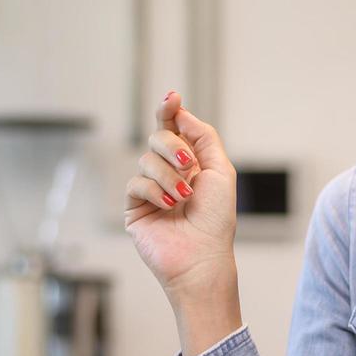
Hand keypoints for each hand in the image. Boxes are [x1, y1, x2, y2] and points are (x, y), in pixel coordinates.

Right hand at [125, 91, 237, 299]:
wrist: (202, 257)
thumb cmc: (216, 220)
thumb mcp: (221, 171)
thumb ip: (203, 137)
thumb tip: (181, 113)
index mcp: (190, 164)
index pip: (174, 129)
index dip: (169, 111)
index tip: (172, 98)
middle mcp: (168, 173)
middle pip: (158, 137)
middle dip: (173, 147)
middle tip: (189, 166)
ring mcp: (150, 189)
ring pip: (146, 159)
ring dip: (168, 176)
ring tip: (183, 197)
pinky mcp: (134, 207)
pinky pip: (136, 183)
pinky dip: (155, 192)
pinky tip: (169, 207)